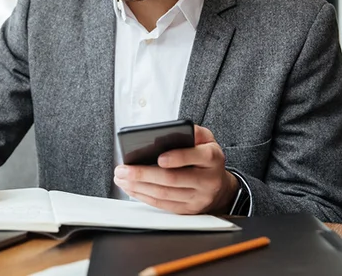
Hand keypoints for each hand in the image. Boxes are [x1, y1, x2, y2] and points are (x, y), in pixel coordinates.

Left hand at [114, 125, 238, 214]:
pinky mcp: (188, 210)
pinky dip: (144, 197)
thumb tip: (172, 131)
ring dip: (139, 186)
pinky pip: (163, 205)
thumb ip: (193, 131)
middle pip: (173, 179)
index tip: (159, 158)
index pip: (196, 157)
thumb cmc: (206, 157)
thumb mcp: (206, 139)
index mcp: (212, 158)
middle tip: (124, 169)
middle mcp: (208, 180)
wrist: (220, 186)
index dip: (177, 158)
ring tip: (122, 178)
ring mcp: (198, 198)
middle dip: (144, 174)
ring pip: (165, 194)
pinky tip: (131, 188)